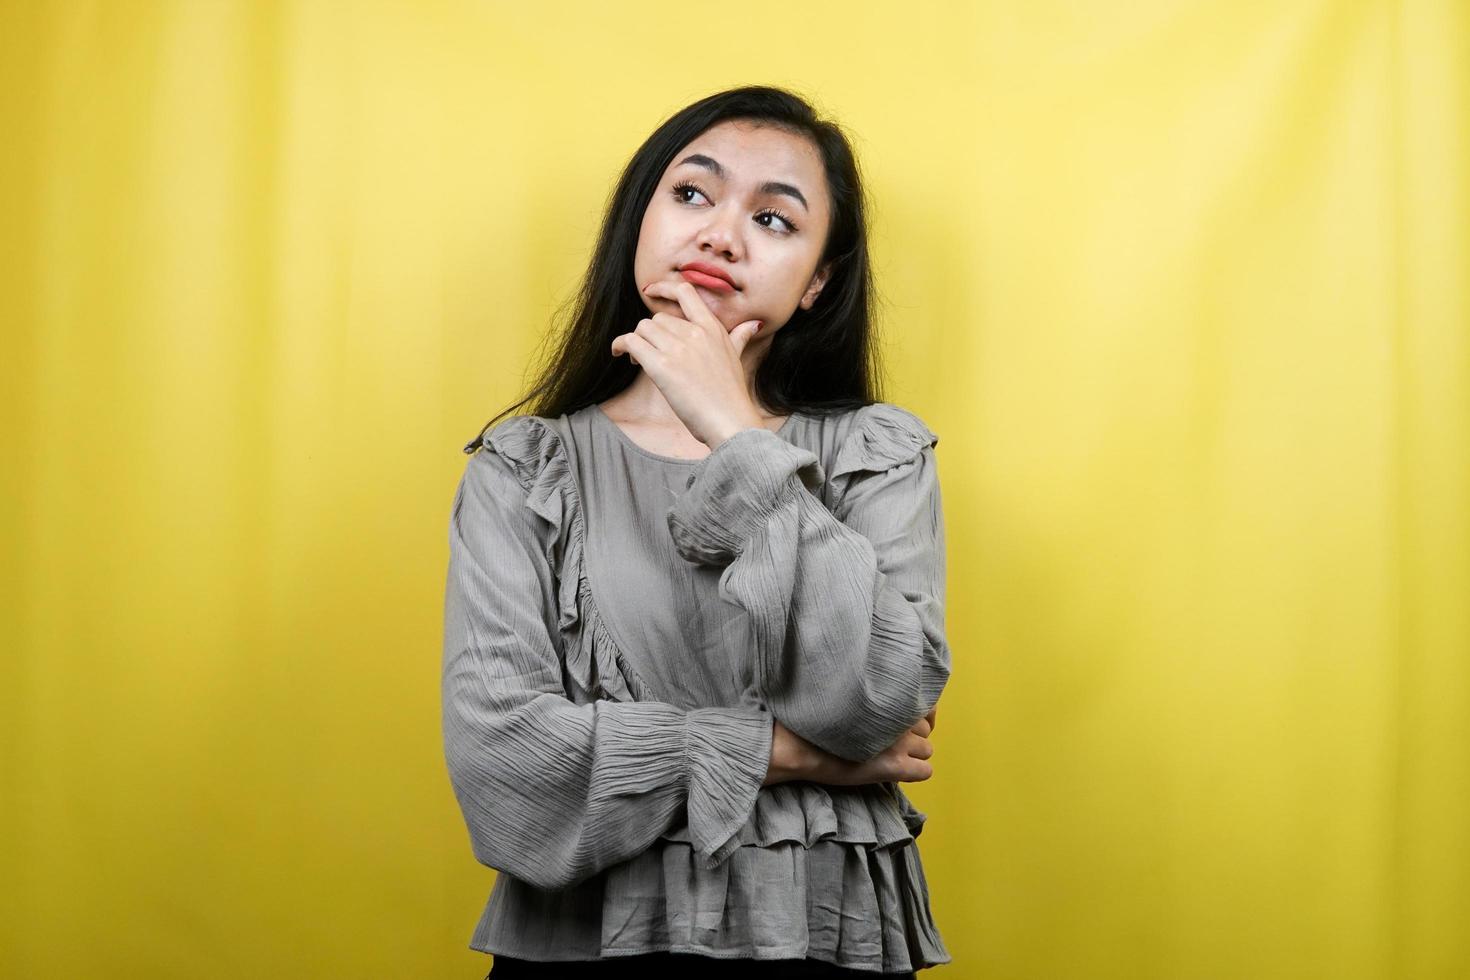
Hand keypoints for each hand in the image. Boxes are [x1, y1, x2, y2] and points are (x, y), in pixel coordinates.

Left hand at [610, 279, 765, 447]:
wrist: (730, 420)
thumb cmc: (731, 395)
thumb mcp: (737, 357)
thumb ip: (739, 336)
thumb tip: (753, 324)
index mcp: (712, 328)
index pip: (685, 292)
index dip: (663, 288)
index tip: (651, 292)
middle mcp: (694, 332)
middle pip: (657, 318)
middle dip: (650, 334)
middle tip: (648, 351)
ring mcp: (678, 348)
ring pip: (643, 329)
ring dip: (636, 342)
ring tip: (637, 359)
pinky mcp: (662, 366)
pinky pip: (631, 342)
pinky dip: (620, 345)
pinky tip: (619, 354)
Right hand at [763, 711, 937, 787]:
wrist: (800, 745)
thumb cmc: (814, 718)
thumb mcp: (844, 695)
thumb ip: (867, 695)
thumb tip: (875, 698)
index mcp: (887, 696)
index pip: (923, 703)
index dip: (913, 714)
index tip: (901, 720)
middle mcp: (898, 717)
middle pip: (925, 728)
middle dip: (912, 734)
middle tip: (890, 741)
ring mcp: (899, 743)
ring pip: (927, 749)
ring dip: (914, 753)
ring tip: (890, 756)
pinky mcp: (895, 767)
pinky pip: (925, 771)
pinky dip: (914, 772)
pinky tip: (895, 772)